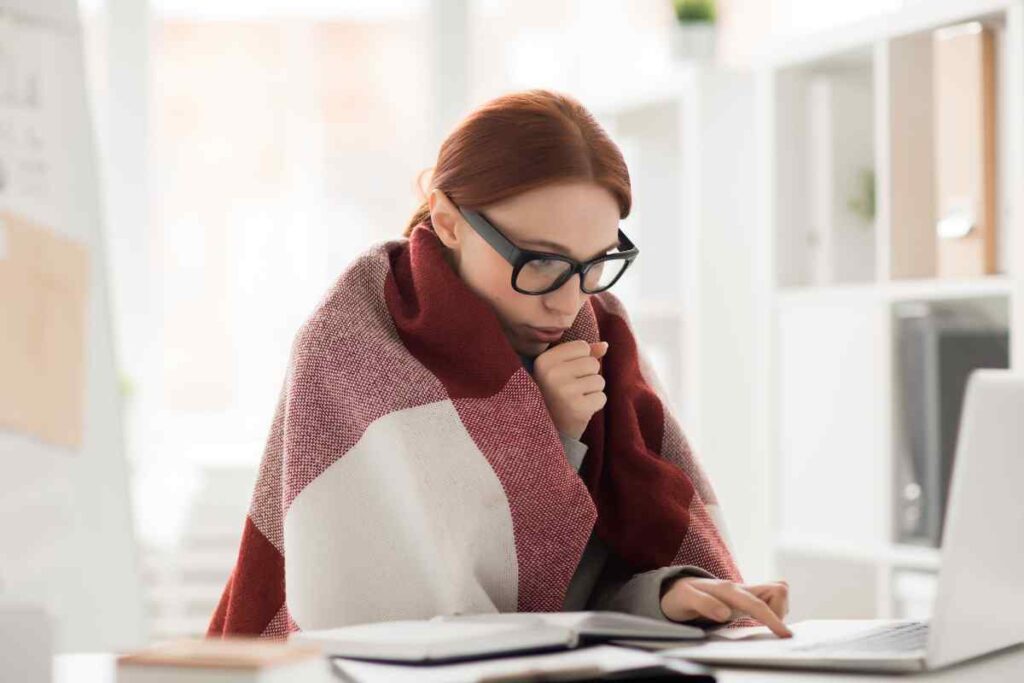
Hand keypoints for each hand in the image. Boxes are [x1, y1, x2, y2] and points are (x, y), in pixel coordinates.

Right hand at [533, 339, 608, 440]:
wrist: (545, 429)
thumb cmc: (554, 394)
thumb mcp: (560, 369)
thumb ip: (582, 354)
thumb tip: (605, 345)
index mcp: (543, 360)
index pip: (582, 346)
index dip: (579, 360)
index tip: (565, 374)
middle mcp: (551, 374)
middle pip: (592, 363)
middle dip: (587, 376)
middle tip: (570, 390)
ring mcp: (564, 392)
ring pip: (599, 380)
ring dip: (592, 391)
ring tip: (575, 399)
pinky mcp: (578, 409)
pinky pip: (602, 397)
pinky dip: (595, 404)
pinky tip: (579, 409)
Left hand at [660, 577, 791, 637]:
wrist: (676, 589)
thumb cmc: (681, 595)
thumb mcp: (685, 599)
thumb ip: (704, 604)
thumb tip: (725, 613)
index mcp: (728, 590)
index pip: (757, 604)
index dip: (773, 619)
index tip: (785, 634)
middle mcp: (740, 588)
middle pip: (778, 590)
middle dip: (780, 611)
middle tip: (766, 627)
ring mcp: (745, 593)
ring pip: (777, 594)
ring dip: (777, 611)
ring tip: (760, 624)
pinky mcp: (746, 599)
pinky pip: (770, 601)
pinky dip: (773, 612)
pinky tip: (760, 622)